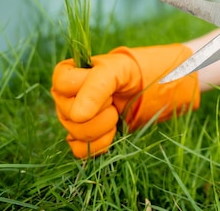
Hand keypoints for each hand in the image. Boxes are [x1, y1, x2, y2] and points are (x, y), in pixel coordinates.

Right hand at [51, 44, 199, 157]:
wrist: (157, 89)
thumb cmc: (138, 72)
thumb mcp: (120, 69)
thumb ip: (98, 84)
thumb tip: (78, 115)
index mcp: (71, 73)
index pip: (62, 83)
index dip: (86, 90)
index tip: (109, 89)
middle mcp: (68, 97)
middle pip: (68, 114)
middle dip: (98, 112)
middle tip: (116, 102)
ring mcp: (75, 120)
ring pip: (74, 134)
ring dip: (101, 129)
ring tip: (117, 116)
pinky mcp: (87, 138)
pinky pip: (80, 151)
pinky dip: (99, 146)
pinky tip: (114, 134)